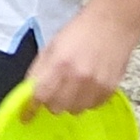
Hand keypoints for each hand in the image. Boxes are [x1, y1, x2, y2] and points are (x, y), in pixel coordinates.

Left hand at [24, 9, 139, 115]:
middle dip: (51, 101)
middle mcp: (77, 78)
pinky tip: (88, 85)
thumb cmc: (79, 32)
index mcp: (58, 64)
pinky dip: (86, 100)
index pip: (40, 95)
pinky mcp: (110, 90)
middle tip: (55, 89)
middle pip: (56, 108)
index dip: (31, 107)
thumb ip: (39, 70)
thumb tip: (29, 92)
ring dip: (70, 102)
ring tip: (74, 85)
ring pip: (74, 110)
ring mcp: (95, 85)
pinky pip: (92, 107)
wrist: (112, 24)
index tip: (26, 116)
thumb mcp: (52, 46)